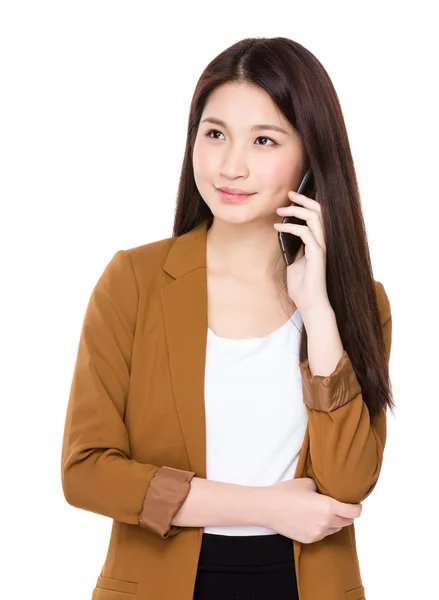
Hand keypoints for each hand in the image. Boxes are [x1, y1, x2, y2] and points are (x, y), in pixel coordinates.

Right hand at [262, 478, 361, 543]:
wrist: (268, 508)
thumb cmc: (286, 492)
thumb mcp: (307, 483)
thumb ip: (322, 489)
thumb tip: (327, 492)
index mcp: (328, 507)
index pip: (354, 512)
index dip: (357, 507)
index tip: (355, 504)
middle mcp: (326, 522)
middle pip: (347, 522)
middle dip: (346, 514)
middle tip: (339, 505)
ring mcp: (318, 533)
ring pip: (335, 529)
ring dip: (335, 521)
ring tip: (324, 512)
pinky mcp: (310, 540)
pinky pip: (323, 534)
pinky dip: (323, 527)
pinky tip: (313, 519)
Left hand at [274, 191, 329, 313]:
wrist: (309, 303)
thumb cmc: (302, 286)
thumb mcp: (294, 262)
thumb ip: (294, 248)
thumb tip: (285, 234)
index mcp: (318, 242)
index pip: (317, 216)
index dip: (307, 204)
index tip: (291, 197)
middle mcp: (323, 242)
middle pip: (319, 211)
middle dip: (304, 199)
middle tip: (290, 193)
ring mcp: (322, 247)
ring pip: (314, 218)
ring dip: (296, 211)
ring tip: (280, 209)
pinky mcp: (318, 254)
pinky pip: (306, 233)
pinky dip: (291, 227)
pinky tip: (278, 228)